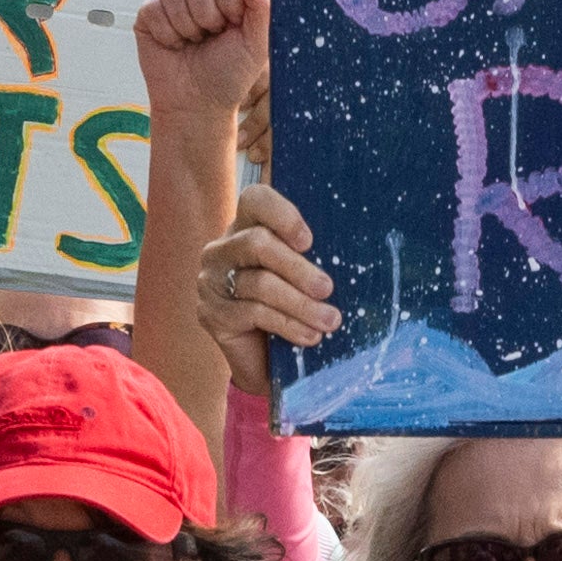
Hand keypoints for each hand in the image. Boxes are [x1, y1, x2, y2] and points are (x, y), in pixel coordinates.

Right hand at [134, 0, 271, 145]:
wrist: (196, 104)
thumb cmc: (230, 74)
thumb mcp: (257, 43)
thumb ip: (262, 3)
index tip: (235, 23)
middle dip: (209, 15)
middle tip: (213, 36)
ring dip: (189, 26)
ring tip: (195, 42)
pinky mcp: (150, 13)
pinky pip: (155, 8)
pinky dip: (168, 34)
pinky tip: (175, 45)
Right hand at [196, 176, 336, 372]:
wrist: (264, 361)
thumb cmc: (289, 310)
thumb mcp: (302, 279)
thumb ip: (311, 260)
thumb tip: (350, 253)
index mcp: (246, 228)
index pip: (255, 199)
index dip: (282, 214)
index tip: (309, 242)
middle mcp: (222, 249)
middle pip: (257, 243)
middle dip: (298, 268)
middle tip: (327, 288)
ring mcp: (211, 281)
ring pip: (260, 284)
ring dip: (301, 304)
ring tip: (330, 320)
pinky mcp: (211, 313)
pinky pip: (253, 313)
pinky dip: (288, 325)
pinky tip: (310, 336)